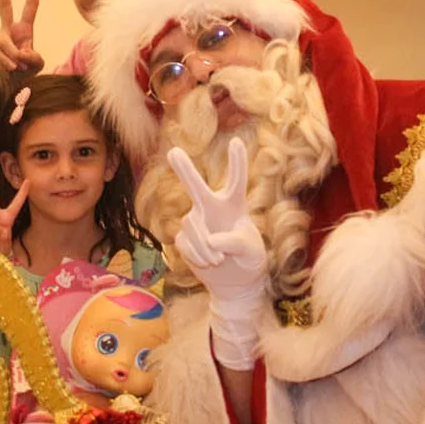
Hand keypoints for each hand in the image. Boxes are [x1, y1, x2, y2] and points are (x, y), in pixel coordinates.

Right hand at [0, 0, 44, 72]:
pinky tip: (5, 69)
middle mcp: (6, 30)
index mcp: (23, 30)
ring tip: (15, 68)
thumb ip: (35, 58)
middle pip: (4, 7)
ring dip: (11, 57)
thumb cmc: (23, 73)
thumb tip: (20, 52)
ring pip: (3, 42)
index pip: (29, 9)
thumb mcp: (36, 66)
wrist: (7, 86)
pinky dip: (3, 61)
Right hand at [167, 138, 266, 369]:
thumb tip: (210, 240)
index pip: (236, 181)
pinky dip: (198, 255)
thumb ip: (234, 242)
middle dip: (184, 170)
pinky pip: (185, 243)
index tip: (236, 142)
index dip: (236, 163)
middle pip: (196, 186)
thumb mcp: (251, 251)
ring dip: (204, 246)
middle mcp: (212, 208)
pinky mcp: (184, 239)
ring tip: (218, 260)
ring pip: (191, 224)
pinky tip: (209, 262)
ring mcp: (196, 222)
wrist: (234, 281)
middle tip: (173, 151)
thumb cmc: (249, 259)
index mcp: (234, 205)